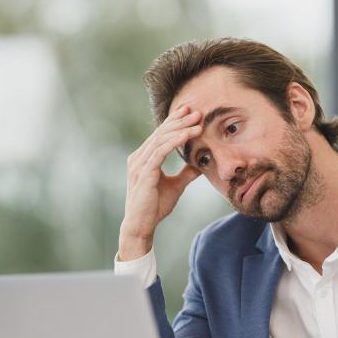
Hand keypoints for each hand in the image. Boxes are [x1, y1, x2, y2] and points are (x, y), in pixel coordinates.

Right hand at [118, 105, 202, 260]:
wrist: (141, 226)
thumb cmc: (154, 207)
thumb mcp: (175, 187)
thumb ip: (185, 174)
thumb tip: (199, 165)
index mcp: (143, 158)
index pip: (160, 135)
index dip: (175, 121)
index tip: (190, 112)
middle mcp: (138, 158)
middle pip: (161, 133)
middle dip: (180, 121)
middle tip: (198, 112)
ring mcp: (139, 165)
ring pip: (161, 139)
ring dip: (181, 129)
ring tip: (198, 123)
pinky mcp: (144, 173)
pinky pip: (160, 151)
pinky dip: (175, 142)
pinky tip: (188, 135)